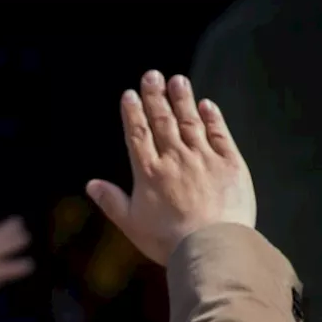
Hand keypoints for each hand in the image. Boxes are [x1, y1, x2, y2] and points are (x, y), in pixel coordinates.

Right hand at [86, 70, 255, 265]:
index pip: (138, 134)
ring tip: (177, 80)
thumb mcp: (132, 224)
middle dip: (156, 96)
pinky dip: (213, 118)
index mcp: (148, 172)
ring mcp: (203, 159)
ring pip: (190, 122)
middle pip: (163, 120)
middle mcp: (174, 158)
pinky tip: (206, 105)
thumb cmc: (167, 241)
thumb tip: (90, 185)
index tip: (130, 94)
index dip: (133, 112)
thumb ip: (112, 201)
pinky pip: (219, 135)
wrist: (211, 246)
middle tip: (152, 75)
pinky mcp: (230, 164)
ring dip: (183, 99)